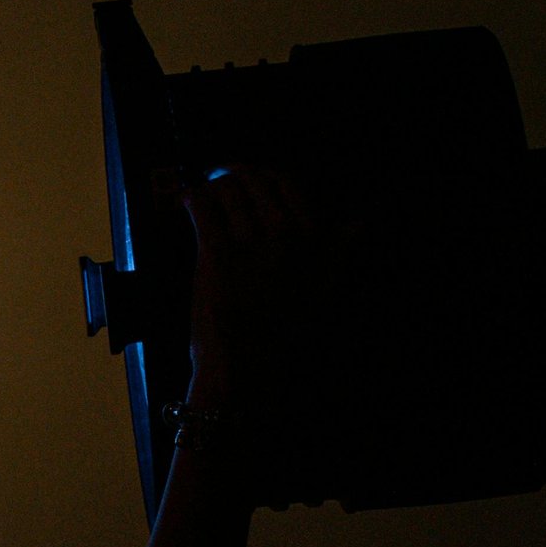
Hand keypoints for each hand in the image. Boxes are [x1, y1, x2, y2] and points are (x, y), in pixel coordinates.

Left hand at [171, 163, 316, 409]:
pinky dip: (192, 200)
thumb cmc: (286, 337)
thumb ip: (337, 253)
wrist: (249, 371)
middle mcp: (285, 236)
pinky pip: (203, 209)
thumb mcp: (323, 293)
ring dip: (211, 186)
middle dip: (233, 175)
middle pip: (254, 181)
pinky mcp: (216, 255)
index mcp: (312, 241)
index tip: (251, 178)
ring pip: (227, 190)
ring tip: (203, 193)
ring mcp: (250, 244)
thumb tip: (359, 223)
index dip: (264, 175)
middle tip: (220, 180)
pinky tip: (186, 202)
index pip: (288, 183)